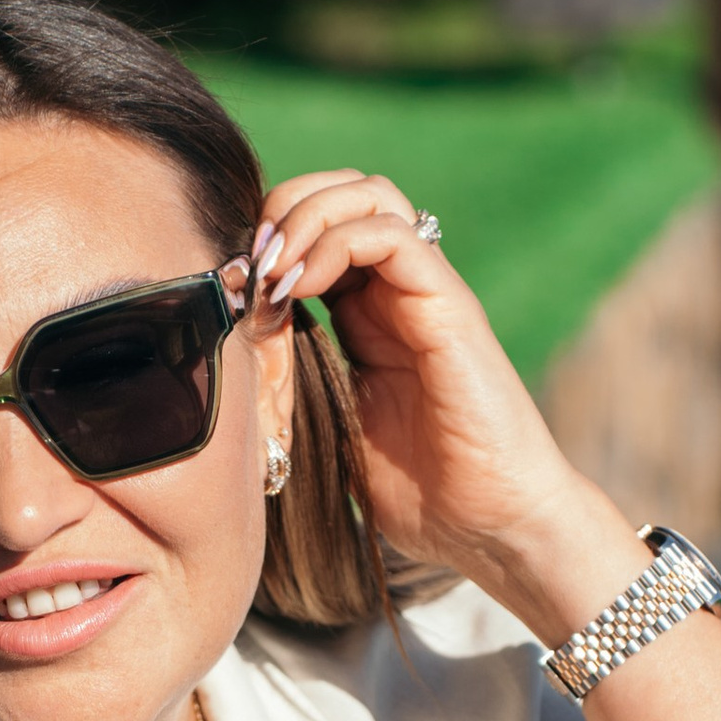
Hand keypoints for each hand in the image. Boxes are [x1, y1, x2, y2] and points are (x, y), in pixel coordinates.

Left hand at [251, 168, 599, 609]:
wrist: (492, 528)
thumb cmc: (420, 493)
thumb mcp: (331, 426)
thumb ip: (291, 382)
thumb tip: (227, 356)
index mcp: (369, 315)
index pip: (320, 227)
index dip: (269, 236)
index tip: (234, 283)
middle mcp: (400, 292)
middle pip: (344, 192)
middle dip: (284, 207)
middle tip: (252, 262)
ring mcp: (428, 295)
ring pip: (370, 195)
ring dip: (305, 216)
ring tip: (273, 270)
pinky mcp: (451, 309)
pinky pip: (393, 237)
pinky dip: (334, 243)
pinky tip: (300, 288)